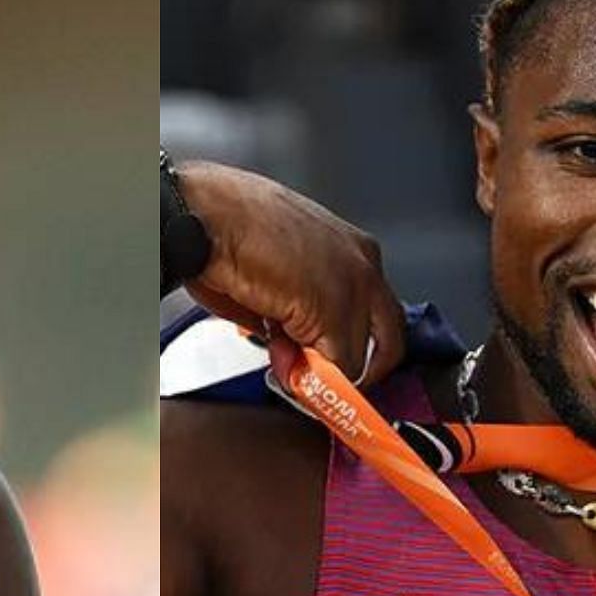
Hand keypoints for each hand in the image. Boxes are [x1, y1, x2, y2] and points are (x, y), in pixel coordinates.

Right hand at [178, 160, 404, 383]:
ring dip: (322, 371)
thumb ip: (293, 317)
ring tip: (282, 357)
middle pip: (389, 339)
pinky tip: (283, 360)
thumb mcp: (274, 275)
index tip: (315, 355)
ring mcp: (356, 287)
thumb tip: (292, 351)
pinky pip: (342, 368)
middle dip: (355, 368)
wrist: (207, 215)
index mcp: (350, 247)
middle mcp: (364, 264)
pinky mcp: (338, 311)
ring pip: (362, 356)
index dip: (339, 343)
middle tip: (321, 379)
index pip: (370, 312)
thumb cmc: (226, 227)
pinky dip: (314, 380)